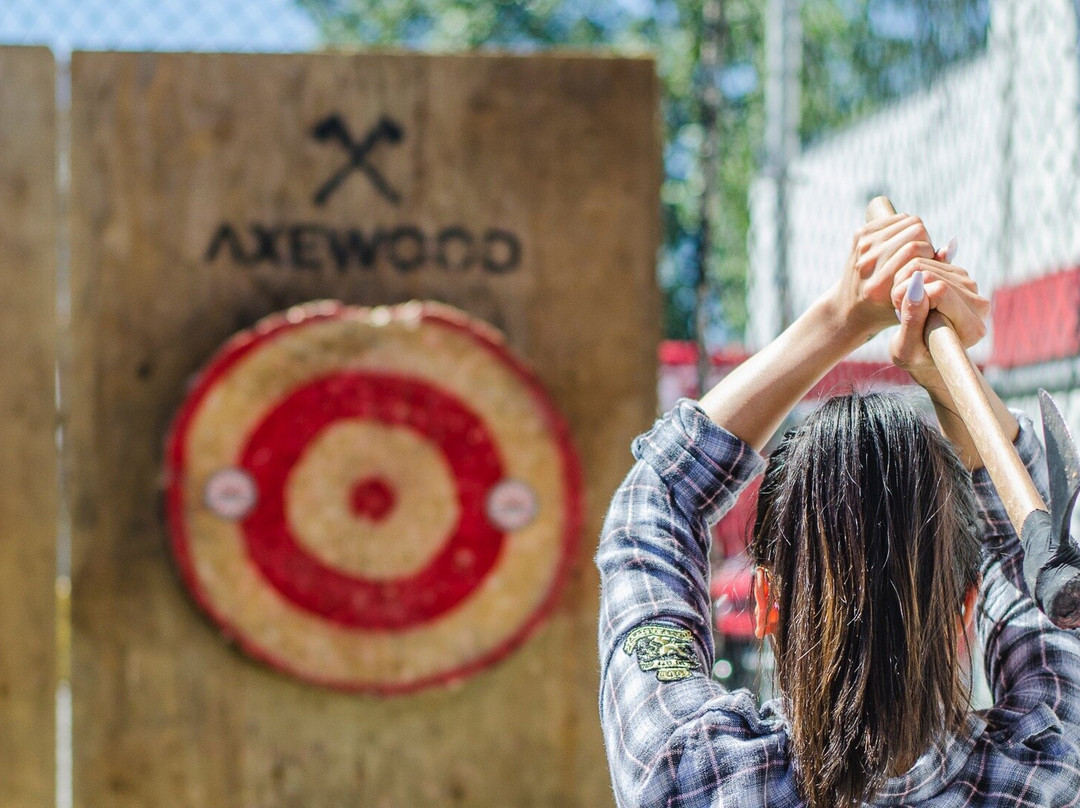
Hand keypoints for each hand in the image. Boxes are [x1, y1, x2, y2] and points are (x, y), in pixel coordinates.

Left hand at [831, 213, 934, 338]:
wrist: (849, 308)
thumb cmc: (888, 309)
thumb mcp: (914, 303)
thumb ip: (935, 276)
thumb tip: (952, 243)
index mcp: (878, 285)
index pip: (915, 248)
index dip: (929, 252)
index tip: (929, 263)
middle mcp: (867, 264)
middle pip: (914, 230)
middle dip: (926, 240)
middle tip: (923, 255)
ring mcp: (861, 248)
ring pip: (905, 221)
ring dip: (916, 232)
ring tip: (914, 250)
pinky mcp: (859, 235)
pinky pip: (894, 218)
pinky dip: (904, 226)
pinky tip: (904, 242)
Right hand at [889, 256, 989, 395]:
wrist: (926, 353)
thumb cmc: (915, 356)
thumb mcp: (905, 347)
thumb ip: (911, 319)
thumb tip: (915, 283)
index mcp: (972, 328)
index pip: (940, 291)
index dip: (913, 297)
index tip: (902, 313)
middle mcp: (980, 306)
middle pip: (934, 276)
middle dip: (908, 287)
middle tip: (900, 308)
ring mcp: (972, 289)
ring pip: (930, 266)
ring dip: (908, 281)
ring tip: (906, 304)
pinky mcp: (962, 277)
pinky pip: (931, 261)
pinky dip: (913, 275)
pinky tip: (913, 295)